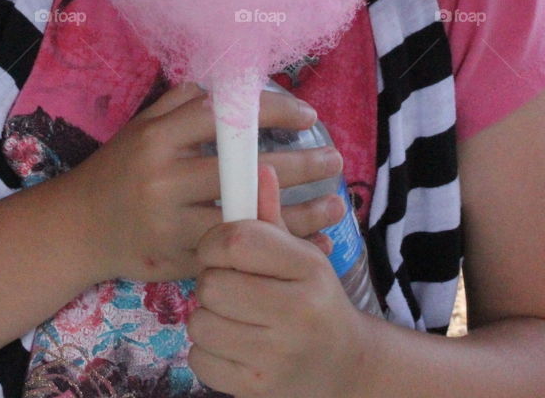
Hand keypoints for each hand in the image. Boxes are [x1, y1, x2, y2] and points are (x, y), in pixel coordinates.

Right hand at [69, 82, 346, 283]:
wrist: (78, 229)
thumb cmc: (120, 168)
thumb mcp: (144, 126)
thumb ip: (185, 101)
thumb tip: (234, 81)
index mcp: (159, 136)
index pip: (224, 115)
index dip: (271, 111)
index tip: (308, 116)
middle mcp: (164, 177)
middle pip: (244, 169)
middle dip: (298, 164)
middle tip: (335, 160)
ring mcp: (171, 222)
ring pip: (246, 218)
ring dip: (298, 213)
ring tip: (336, 205)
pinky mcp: (177, 260)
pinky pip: (238, 255)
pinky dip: (275, 249)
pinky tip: (308, 244)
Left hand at [186, 163, 372, 397]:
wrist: (345, 367)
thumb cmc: (315, 299)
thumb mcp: (302, 255)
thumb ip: (272, 215)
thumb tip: (258, 168)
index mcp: (308, 269)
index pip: (238, 241)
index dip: (215, 240)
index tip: (218, 247)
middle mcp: (297, 313)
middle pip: (212, 283)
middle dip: (212, 280)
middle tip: (228, 284)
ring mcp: (276, 356)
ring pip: (200, 321)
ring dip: (207, 316)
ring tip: (231, 314)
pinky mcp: (256, 388)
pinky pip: (199, 359)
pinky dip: (207, 350)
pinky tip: (232, 344)